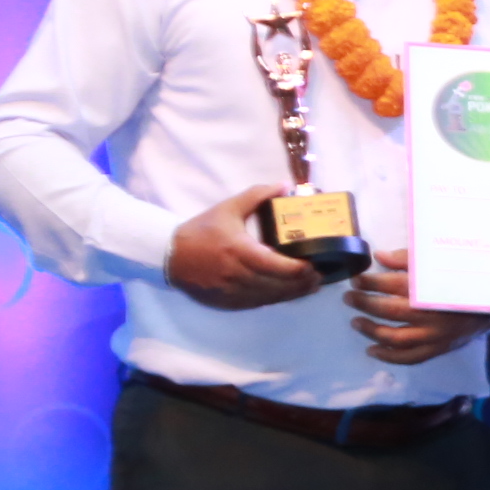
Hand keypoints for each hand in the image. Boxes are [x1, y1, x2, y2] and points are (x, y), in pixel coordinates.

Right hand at [168, 186, 325, 309]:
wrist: (169, 257)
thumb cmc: (201, 231)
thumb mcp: (228, 208)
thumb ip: (257, 195)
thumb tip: (285, 185)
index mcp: (240, 252)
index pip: (280, 267)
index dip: (302, 269)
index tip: (317, 263)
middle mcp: (238, 276)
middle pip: (281, 286)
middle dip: (304, 283)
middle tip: (321, 275)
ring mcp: (233, 293)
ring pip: (272, 298)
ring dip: (294, 293)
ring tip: (311, 285)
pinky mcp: (229, 304)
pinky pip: (260, 304)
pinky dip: (276, 298)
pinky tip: (288, 292)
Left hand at [348, 249, 489, 365]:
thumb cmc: (461, 279)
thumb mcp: (438, 262)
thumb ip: (407, 260)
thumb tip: (379, 257)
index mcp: (429, 288)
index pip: (391, 284)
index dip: (370, 282)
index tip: (357, 279)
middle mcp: (429, 313)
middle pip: (389, 310)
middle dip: (365, 303)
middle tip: (350, 298)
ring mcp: (433, 335)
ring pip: (395, 337)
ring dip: (371, 331)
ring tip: (356, 323)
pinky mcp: (437, 349)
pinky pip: (409, 358)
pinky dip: (388, 357)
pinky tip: (372, 350)